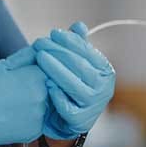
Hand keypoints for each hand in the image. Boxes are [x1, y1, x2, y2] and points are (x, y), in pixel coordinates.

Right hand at [0, 47, 47, 146]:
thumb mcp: (4, 66)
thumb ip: (27, 55)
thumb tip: (44, 48)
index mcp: (35, 77)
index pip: (52, 67)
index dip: (41, 68)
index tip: (29, 71)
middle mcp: (43, 96)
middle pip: (52, 85)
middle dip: (41, 83)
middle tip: (21, 87)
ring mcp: (41, 115)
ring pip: (48, 102)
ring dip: (39, 99)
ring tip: (17, 100)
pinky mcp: (37, 130)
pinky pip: (42, 118)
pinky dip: (33, 114)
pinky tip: (17, 112)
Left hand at [34, 22, 114, 138]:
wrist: (64, 118)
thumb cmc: (71, 84)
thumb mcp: (75, 63)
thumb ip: (77, 45)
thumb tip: (79, 25)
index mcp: (105, 71)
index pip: (88, 52)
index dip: (70, 41)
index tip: (53, 33)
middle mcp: (104, 88)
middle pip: (80, 66)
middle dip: (58, 52)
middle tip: (40, 43)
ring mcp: (94, 105)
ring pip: (74, 85)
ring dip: (55, 70)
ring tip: (40, 58)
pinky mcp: (81, 121)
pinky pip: (68, 106)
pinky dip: (58, 95)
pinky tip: (47, 85)